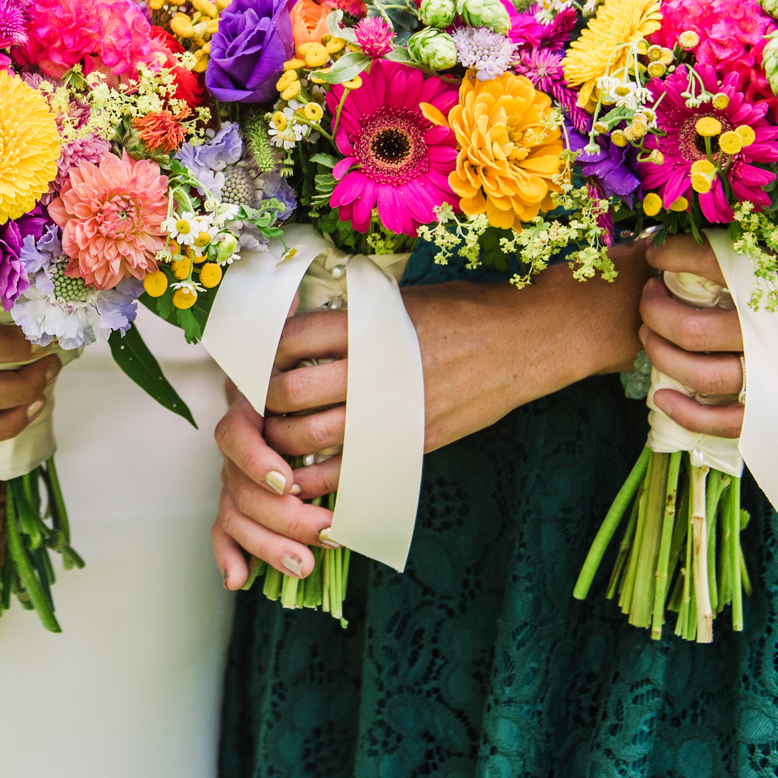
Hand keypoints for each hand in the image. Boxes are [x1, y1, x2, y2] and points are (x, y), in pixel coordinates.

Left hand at [205, 249, 649, 586]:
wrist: (526, 341)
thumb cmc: (463, 311)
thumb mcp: (399, 300)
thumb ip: (350, 319)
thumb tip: (294, 331)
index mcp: (366, 327)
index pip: (289, 341)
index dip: (260, 354)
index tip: (251, 362)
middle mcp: (373, 369)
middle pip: (289, 394)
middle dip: (262, 403)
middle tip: (253, 405)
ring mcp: (391, 412)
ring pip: (310, 437)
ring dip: (279, 442)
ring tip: (272, 438)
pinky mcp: (408, 444)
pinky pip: (348, 470)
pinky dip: (316, 477)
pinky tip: (304, 475)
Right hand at [210, 378, 333, 588]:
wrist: (282, 398)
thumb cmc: (305, 399)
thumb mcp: (310, 391)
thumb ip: (320, 411)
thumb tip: (351, 436)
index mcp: (247, 416)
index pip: (237, 437)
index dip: (256, 462)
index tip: (287, 483)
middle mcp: (234, 452)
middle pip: (241, 490)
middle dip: (284, 519)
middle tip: (326, 533)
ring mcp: (232, 481)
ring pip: (235, 518)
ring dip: (268, 545)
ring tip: (303, 564)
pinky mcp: (235, 506)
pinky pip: (225, 533)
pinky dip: (230, 557)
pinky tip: (238, 579)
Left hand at [638, 238, 777, 433]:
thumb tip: (717, 213)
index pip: (711, 264)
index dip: (672, 255)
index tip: (658, 250)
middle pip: (691, 327)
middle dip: (654, 308)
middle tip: (649, 292)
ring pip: (700, 373)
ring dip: (660, 352)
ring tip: (649, 332)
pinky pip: (731, 423)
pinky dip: (689, 413)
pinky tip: (661, 396)